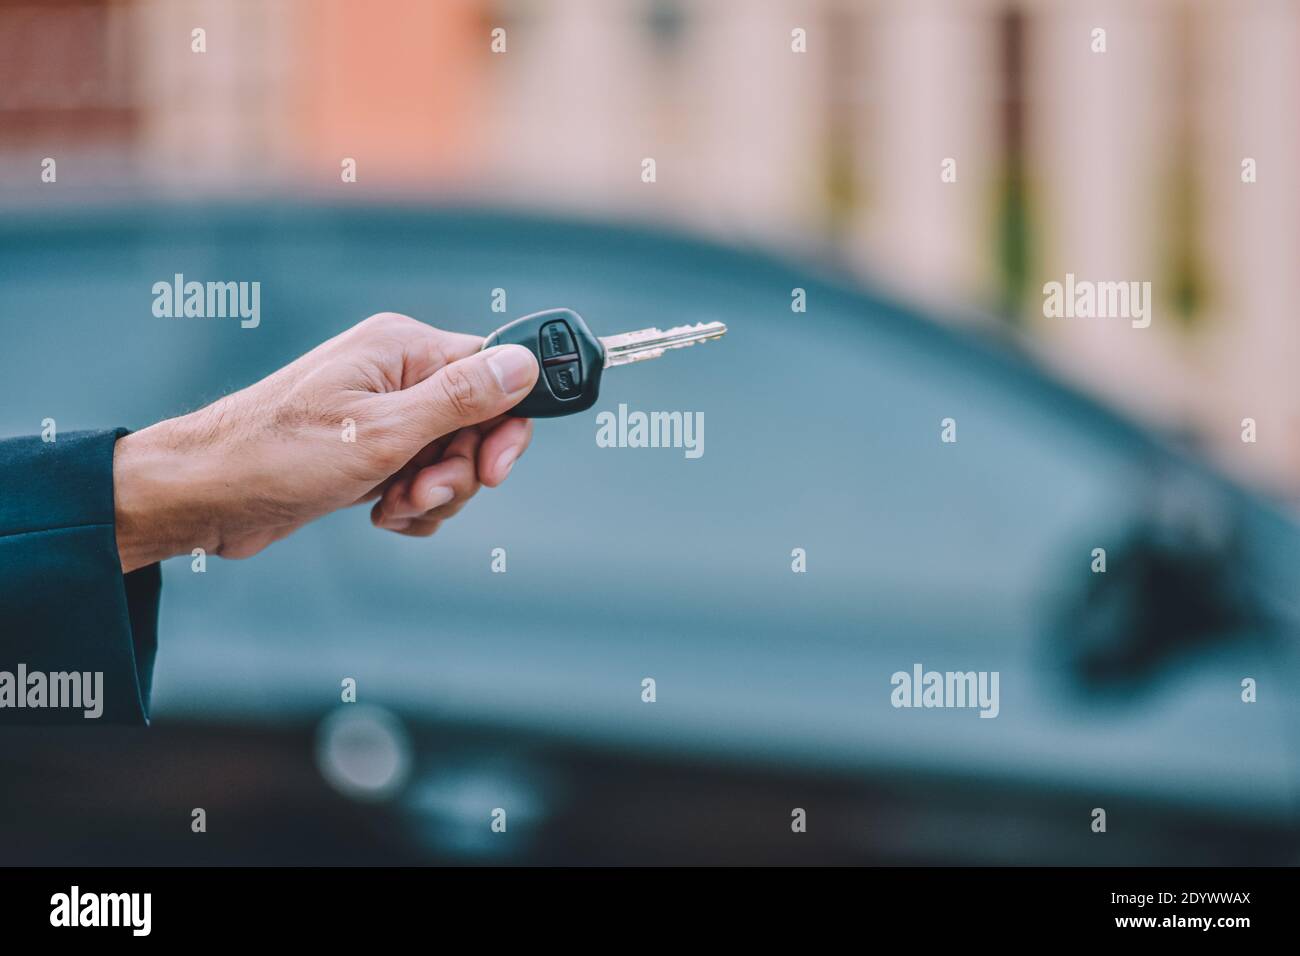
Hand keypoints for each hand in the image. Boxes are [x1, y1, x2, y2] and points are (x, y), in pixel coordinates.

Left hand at [111, 312, 538, 572]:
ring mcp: (381, 413)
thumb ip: (462, 398)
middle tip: (420, 492)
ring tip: (391, 506)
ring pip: (450, 459)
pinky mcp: (369, 451)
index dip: (503, 427)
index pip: (493, 373)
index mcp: (402, 348)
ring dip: (432, 495)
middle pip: (476, 424)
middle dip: (458, 472)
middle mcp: (395, 374)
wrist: (207, 496)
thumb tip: (524, 362)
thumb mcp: (385, 432)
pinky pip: (421, 478)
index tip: (492, 470)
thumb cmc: (280, 455)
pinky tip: (382, 514)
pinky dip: (411, 506)